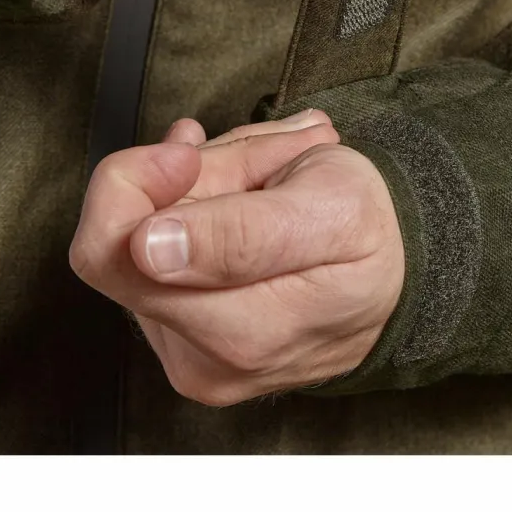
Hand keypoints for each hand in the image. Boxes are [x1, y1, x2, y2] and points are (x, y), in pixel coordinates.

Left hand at [69, 111, 405, 405]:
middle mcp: (202, 362)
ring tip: (270, 177)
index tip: (188, 149)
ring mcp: (192, 357)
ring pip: (144, 247)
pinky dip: (195, 214)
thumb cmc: (372, 235)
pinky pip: (159, 262)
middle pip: (127, 244)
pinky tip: (242, 195)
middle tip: (261, 158)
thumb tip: (149, 247)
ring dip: (198, 193)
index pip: (109, 252)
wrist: (401, 274)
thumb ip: (243, 233)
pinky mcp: (189, 343)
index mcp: (238, 333)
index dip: (134, 180)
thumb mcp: (330, 209)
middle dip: (188, 181)